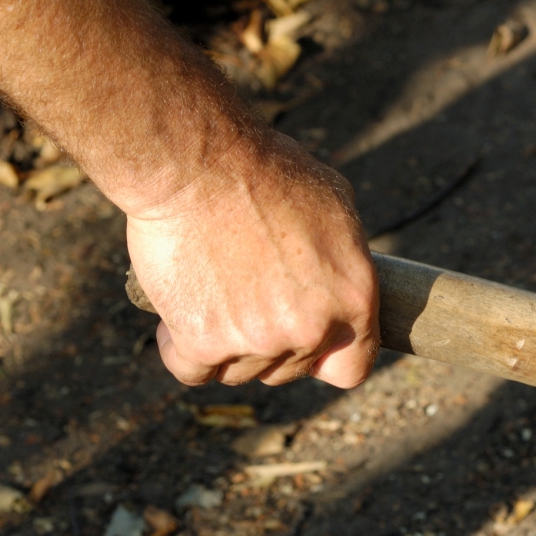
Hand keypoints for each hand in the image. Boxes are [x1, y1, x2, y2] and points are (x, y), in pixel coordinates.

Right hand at [124, 132, 378, 387]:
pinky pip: (193, 371)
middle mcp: (311, 329)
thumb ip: (342, 261)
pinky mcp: (202, 343)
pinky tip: (181, 316)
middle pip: (290, 370)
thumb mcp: (334, 205)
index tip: (307, 340)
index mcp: (354, 297)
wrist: (196, 163)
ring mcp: (257, 341)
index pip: (352, 368)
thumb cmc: (265, 170)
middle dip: (272, 341)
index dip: (328, 358)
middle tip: (248, 294)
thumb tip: (338, 284)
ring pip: (242, 372)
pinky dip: (183, 349)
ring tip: (214, 290)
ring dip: (228, 343)